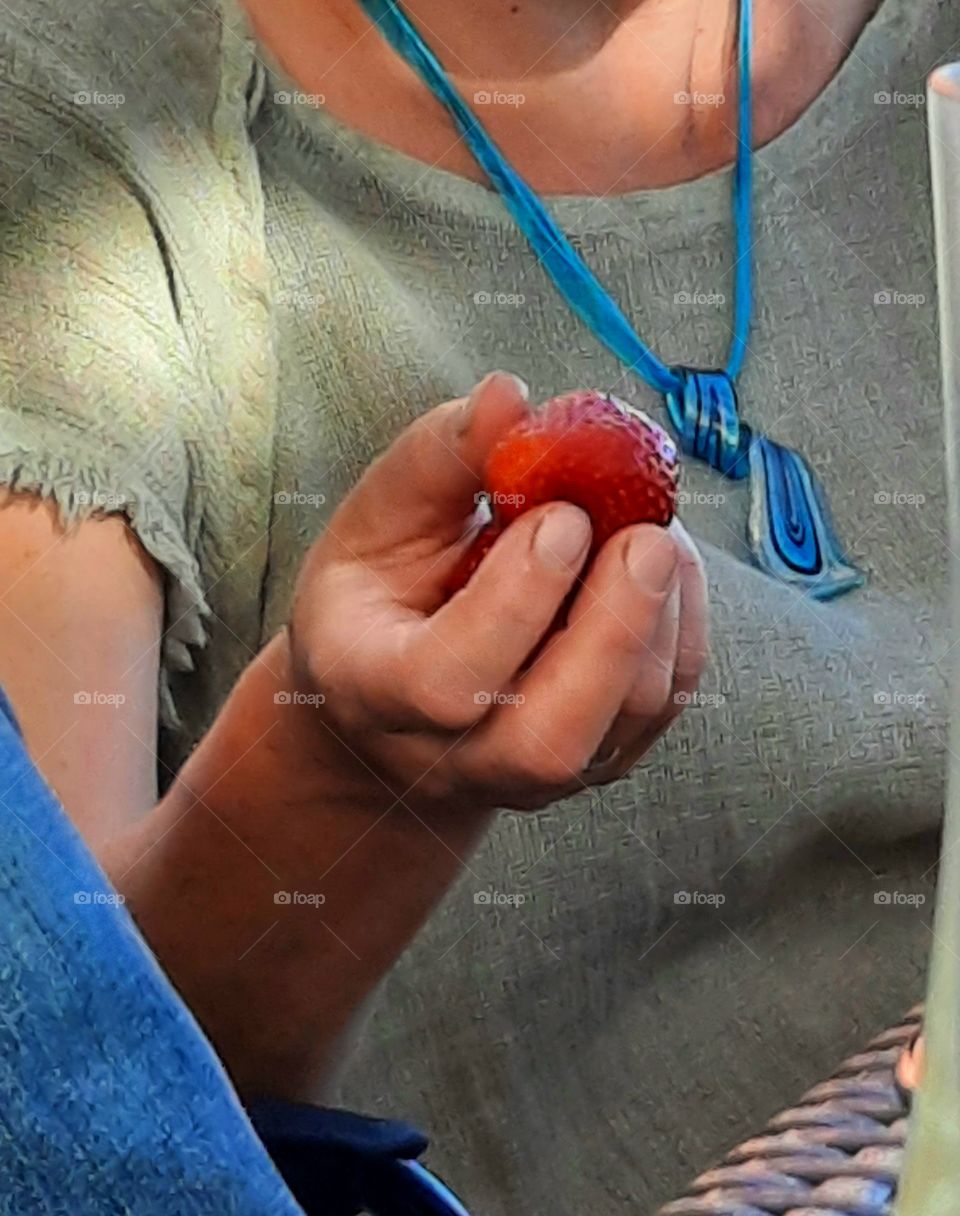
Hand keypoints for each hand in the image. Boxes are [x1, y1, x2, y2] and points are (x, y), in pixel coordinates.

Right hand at [287, 372, 707, 811]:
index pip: (447, 682)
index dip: (516, 601)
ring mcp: (535, 773)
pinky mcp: (600, 759)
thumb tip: (508, 396)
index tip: (562, 515)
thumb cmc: (381, 598)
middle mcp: (459, 756)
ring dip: (658, 613)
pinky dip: (682, 624)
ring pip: (623, 721)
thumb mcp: (376, 520)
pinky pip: (664, 703)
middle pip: (550, 739)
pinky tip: (661, 562)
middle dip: (614, 630)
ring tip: (646, 528)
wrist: (398, 702)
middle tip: (645, 536)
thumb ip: (438, 459)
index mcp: (376, 692)